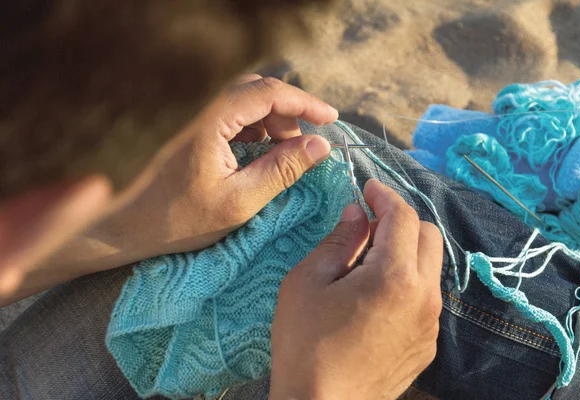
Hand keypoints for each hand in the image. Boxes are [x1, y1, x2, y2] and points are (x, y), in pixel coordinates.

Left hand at [7, 75, 337, 304]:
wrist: (132, 227)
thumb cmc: (182, 219)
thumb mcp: (241, 200)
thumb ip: (282, 170)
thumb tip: (320, 146)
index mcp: (215, 123)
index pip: (268, 93)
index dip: (304, 103)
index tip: (331, 119)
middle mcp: (207, 114)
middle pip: (259, 93)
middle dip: (290, 116)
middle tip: (308, 147)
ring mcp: (203, 124)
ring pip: (250, 107)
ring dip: (275, 126)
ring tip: (289, 158)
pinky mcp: (201, 137)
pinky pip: (239, 123)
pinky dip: (260, 136)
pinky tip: (266, 159)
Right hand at [269, 179, 442, 399]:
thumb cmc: (305, 344)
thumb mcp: (308, 282)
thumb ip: (339, 241)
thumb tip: (357, 213)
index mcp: (395, 277)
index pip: (402, 217)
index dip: (385, 195)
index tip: (368, 187)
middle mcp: (424, 297)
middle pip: (428, 236)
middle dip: (401, 220)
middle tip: (367, 226)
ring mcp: (431, 324)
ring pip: (430, 267)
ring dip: (406, 251)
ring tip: (368, 263)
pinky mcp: (427, 344)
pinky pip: (425, 297)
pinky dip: (407, 282)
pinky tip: (376, 298)